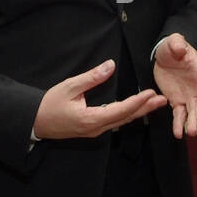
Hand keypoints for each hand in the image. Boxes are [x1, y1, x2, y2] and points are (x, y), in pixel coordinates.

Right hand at [33, 59, 166, 139]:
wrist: (35, 122)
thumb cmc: (49, 104)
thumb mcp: (69, 87)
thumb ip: (91, 77)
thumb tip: (110, 65)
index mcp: (90, 119)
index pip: (119, 110)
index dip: (136, 102)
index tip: (150, 93)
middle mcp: (96, 129)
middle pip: (125, 118)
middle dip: (145, 109)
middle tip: (162, 100)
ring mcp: (94, 131)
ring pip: (121, 121)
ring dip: (138, 112)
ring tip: (154, 104)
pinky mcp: (92, 129)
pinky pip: (114, 122)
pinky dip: (127, 114)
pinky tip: (136, 109)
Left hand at [152, 33, 196, 138]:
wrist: (163, 58)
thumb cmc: (172, 49)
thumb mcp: (173, 41)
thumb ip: (177, 43)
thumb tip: (180, 49)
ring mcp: (190, 96)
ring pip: (196, 111)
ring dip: (195, 122)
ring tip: (191, 132)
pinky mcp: (178, 102)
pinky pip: (180, 115)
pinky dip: (179, 124)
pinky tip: (178, 133)